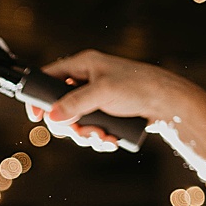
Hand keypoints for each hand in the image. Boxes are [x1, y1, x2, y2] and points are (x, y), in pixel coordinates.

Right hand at [34, 49, 205, 150]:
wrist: (169, 104)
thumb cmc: (140, 87)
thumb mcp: (103, 92)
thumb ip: (75, 103)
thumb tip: (52, 117)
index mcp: (83, 65)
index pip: (48, 77)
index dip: (38, 97)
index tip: (36, 117)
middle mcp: (87, 81)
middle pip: (59, 106)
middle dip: (69, 125)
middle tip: (79, 132)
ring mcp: (96, 99)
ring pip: (75, 122)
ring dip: (85, 135)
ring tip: (102, 137)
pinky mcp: (105, 114)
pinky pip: (90, 129)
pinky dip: (97, 138)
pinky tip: (109, 140)